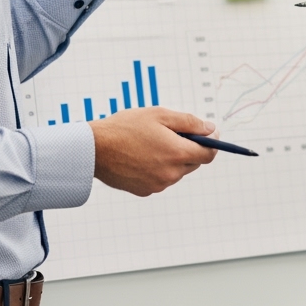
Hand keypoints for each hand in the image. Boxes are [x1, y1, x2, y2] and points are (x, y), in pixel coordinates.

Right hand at [89, 108, 216, 196]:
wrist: (94, 149)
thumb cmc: (126, 127)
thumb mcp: (160, 115)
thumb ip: (190, 122)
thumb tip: (211, 130)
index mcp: (177, 153)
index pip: (208, 154)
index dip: (211, 144)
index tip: (209, 135)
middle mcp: (171, 173)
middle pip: (193, 163)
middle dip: (188, 148)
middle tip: (171, 133)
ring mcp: (158, 185)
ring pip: (176, 171)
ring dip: (172, 159)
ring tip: (151, 144)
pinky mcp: (145, 191)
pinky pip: (161, 179)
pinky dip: (158, 168)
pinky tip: (142, 156)